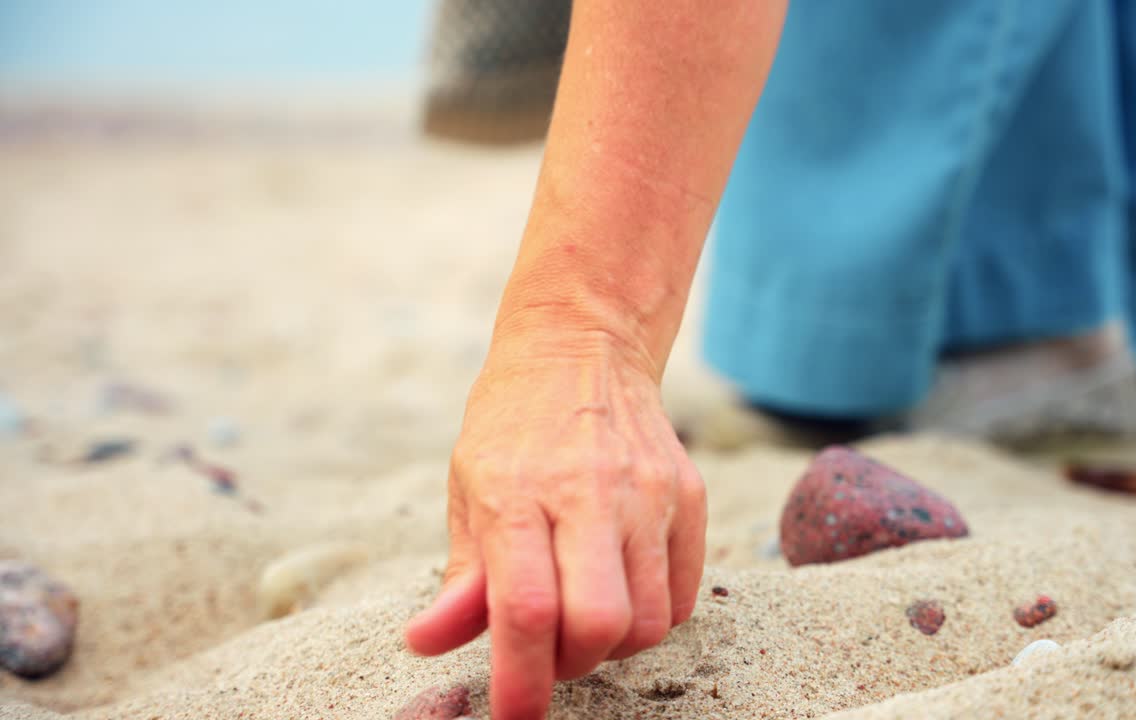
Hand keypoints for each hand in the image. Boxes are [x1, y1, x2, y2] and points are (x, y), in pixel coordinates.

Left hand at [404, 330, 706, 718]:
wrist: (584, 348)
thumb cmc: (512, 425)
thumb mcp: (468, 488)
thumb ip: (461, 576)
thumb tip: (428, 643)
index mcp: (517, 492)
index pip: (526, 610)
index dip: (520, 682)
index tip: (514, 716)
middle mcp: (590, 492)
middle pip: (599, 625)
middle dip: (571, 667)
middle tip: (549, 652)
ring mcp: (648, 493)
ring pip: (649, 622)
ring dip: (611, 646)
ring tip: (584, 614)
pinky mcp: (689, 495)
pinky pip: (682, 597)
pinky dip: (651, 618)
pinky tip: (621, 588)